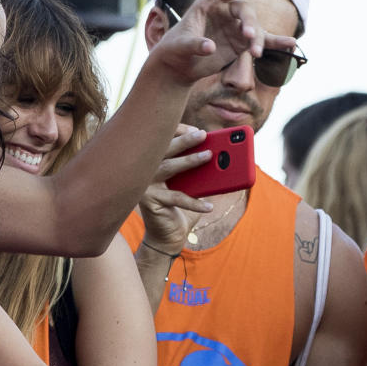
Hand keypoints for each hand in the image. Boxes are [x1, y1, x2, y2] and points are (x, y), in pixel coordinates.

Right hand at [139, 125, 213, 253]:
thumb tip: (222, 157)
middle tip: (203, 135)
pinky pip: (176, 198)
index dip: (180, 132)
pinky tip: (210, 206)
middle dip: (184, 140)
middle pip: (164, 149)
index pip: (164, 140)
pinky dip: (195, 202)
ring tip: (208, 155)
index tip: (199, 131)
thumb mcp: (193, 185)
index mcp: (154, 161)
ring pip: (168, 168)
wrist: (169, 234)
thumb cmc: (183, 206)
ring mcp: (145, 184)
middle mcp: (146, 169)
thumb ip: (199, 171)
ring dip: (189, 160)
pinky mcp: (150, 201)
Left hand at [150, 0, 298, 83]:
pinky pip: (261, 41)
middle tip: (248, 38)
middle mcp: (226, 12)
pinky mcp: (241, 43)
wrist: (179, 66)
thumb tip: (210, 47)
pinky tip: (291, 44)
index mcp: (210, 3)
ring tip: (255, 54)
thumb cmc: (175, 49)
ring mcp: (235, 27)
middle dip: (249, 24)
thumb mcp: (180, 46)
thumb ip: (194, 44)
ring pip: (254, 29)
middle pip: (246, 12)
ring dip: (257, 40)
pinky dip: (275, 42)